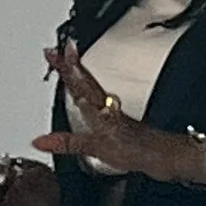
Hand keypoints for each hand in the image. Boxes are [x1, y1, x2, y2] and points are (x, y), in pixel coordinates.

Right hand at [33, 46, 193, 182]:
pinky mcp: (119, 121)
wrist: (163, 156)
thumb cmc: (137, 150)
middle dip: (69, 65)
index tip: (54, 51)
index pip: (78, 82)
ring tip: (68, 62)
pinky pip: (100, 101)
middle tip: (56, 49)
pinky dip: (90, 94)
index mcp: (100, 108)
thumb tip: (41, 140)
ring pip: (92, 88)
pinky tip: (87, 96)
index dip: (66, 67)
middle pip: (84, 80)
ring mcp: (113, 112)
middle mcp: (106, 106)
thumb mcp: (97, 148)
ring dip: (79, 75)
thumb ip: (68, 143)